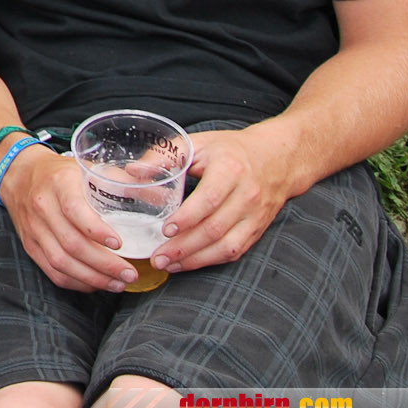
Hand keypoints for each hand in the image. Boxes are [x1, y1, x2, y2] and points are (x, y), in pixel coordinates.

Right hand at [0, 146, 140, 292]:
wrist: (18, 174)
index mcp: (58, 184)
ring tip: (118, 283)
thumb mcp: (89, 167)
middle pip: (71, 243)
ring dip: (92, 277)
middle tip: (130, 273)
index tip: (120, 244)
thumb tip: (163, 198)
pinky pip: (52, 271)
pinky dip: (76, 282)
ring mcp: (34, 229)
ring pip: (61, 261)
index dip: (97, 231)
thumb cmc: (60, 173)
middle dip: (104, 264)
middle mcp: (42, 207)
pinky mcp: (30, 245)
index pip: (75, 211)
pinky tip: (96, 284)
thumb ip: (123, 182)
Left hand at [152, 127, 294, 273]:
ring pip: (226, 246)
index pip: (209, 199)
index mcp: (230, 170)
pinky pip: (235, 251)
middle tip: (157, 257)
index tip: (164, 230)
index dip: (186, 218)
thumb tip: (132, 173)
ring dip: (195, 259)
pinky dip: (210, 260)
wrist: (275, 159)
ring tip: (168, 265)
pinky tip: (188, 263)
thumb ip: (163, 155)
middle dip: (184, 247)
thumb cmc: (229, 150)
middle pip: (215, 228)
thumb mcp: (197, 143)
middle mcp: (247, 195)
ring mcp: (255, 216)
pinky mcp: (257, 230)